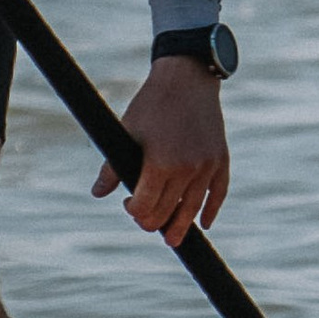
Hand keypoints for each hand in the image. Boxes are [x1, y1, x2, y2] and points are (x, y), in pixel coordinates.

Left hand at [93, 58, 228, 246]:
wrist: (187, 79)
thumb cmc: (152, 104)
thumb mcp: (127, 132)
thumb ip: (112, 168)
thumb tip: (98, 193)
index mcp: (160, 164)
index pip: (145, 206)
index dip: (133, 211)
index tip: (128, 205)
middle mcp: (186, 170)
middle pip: (168, 211)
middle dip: (153, 220)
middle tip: (144, 220)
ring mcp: (206, 166)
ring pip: (193, 208)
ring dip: (181, 226)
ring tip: (172, 239)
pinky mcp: (220, 159)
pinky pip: (218, 193)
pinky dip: (212, 210)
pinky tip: (205, 223)